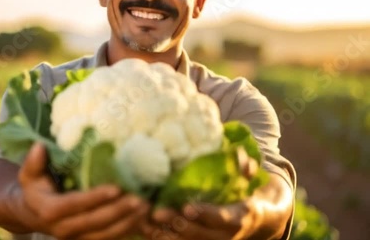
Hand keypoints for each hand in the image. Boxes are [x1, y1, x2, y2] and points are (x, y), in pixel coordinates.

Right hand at [13, 144, 149, 239]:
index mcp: (49, 210)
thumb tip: (39, 147)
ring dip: (127, 222)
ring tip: (146, 208)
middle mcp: (63, 228)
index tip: (116, 188)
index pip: (74, 205)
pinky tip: (143, 218)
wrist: (31, 214)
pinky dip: (127, 230)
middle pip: (94, 222)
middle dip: (119, 211)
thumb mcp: (29, 174)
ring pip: (105, 234)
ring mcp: (76, 237)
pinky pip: (109, 238)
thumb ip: (34, 162)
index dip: (95, 198)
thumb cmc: (35, 188)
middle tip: (140, 199)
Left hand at [141, 158, 292, 239]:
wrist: (253, 222)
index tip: (187, 208)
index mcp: (238, 218)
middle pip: (198, 234)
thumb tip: (245, 163)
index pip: (221, 219)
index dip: (204, 214)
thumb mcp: (250, 181)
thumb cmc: (244, 194)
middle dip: (176, 224)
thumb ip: (246, 168)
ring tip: (143, 220)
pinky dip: (159, 236)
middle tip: (157, 212)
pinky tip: (142, 226)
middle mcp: (223, 236)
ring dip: (163, 233)